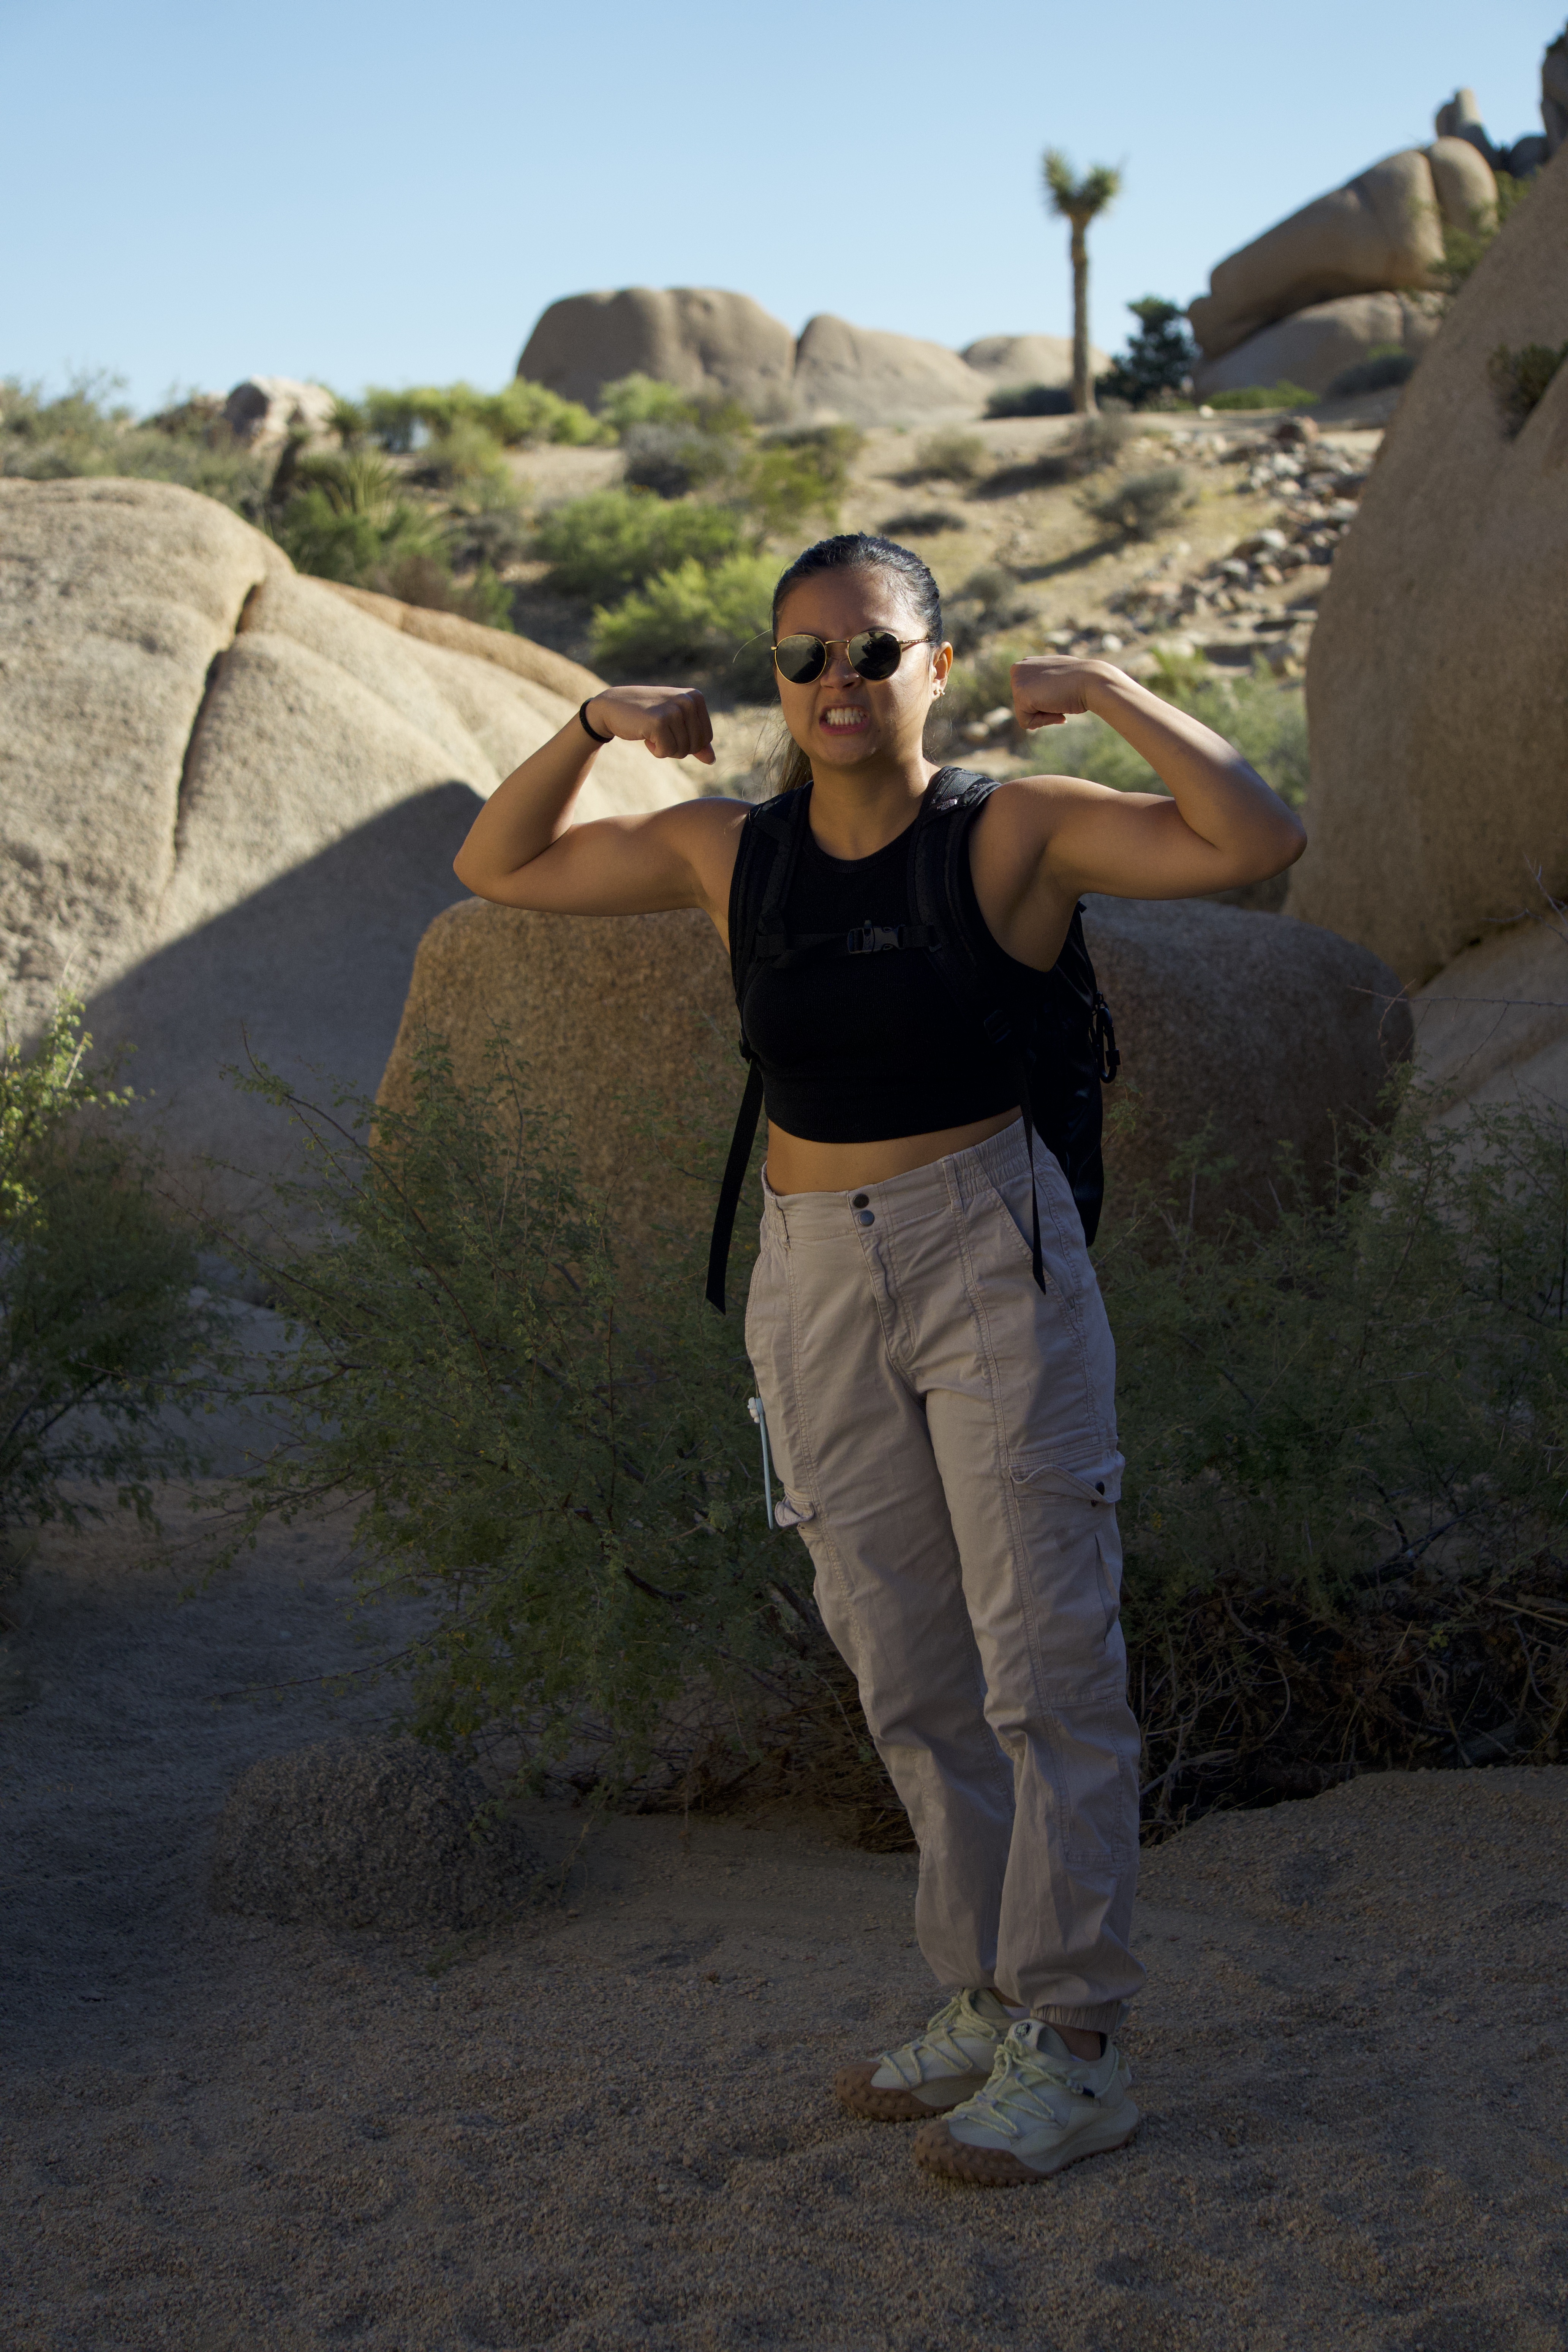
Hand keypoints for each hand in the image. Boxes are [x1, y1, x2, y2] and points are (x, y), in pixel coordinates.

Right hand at [583, 685, 714, 764]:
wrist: (613, 706)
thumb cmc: (647, 715)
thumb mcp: (675, 724)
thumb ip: (695, 741)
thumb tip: (711, 760)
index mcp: (696, 697)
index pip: (706, 738)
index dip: (688, 743)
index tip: (670, 729)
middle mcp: (687, 701)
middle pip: (695, 746)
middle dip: (677, 747)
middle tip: (660, 732)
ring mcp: (673, 710)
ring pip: (682, 751)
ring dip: (665, 749)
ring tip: (652, 731)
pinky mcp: (658, 722)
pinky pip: (666, 752)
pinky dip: (655, 751)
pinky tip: (645, 734)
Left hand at [1010, 655, 1114, 730]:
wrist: (1091, 680)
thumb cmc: (1080, 681)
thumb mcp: (1057, 680)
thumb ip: (1044, 688)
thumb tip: (1039, 701)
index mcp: (1025, 664)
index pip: (1026, 697)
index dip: (1044, 702)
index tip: (1060, 693)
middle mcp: (1017, 669)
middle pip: (1023, 706)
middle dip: (1043, 709)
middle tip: (1061, 696)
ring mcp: (1017, 681)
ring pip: (1024, 715)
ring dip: (1045, 715)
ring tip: (1060, 700)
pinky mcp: (1021, 695)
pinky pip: (1026, 722)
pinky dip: (1044, 721)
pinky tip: (1057, 706)